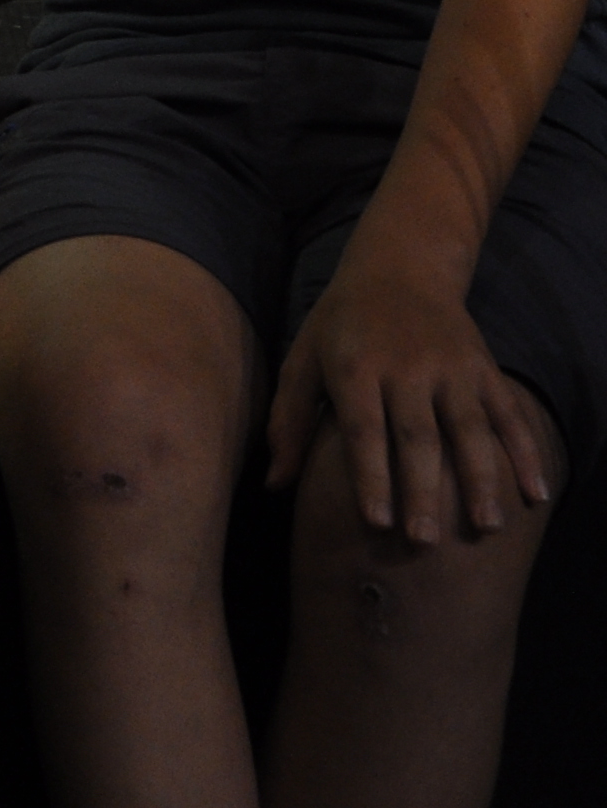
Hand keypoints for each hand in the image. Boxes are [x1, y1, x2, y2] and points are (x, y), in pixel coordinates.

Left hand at [267, 250, 558, 542]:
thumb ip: (288, 422)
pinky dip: (525, 452)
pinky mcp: (483, 367)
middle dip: (422, 491)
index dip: (371, 477)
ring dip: (480, 479)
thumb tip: (273, 485)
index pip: (365, 431)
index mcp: (356, 369)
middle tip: (425, 540)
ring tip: (486, 526)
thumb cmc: (339, 325)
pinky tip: (535, 492)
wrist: (399, 267)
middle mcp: (406, 368)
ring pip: (469, 430)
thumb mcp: (302, 361)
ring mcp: (451, 368)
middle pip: (418, 438)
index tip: (377, 522)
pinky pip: (507, 414)